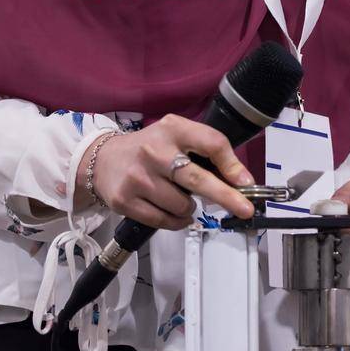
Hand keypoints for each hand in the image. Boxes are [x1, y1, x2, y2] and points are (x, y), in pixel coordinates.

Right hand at [77, 115, 254, 227]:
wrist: (103, 159)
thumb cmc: (150, 148)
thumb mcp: (176, 136)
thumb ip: (206, 151)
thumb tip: (239, 180)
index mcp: (172, 129)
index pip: (211, 143)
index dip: (232, 164)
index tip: (246, 182)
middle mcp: (154, 151)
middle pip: (198, 179)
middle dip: (226, 196)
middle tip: (245, 209)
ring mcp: (138, 177)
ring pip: (182, 205)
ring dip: (190, 208)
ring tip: (179, 197)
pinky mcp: (125, 200)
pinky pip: (164, 220)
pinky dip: (176, 221)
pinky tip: (173, 212)